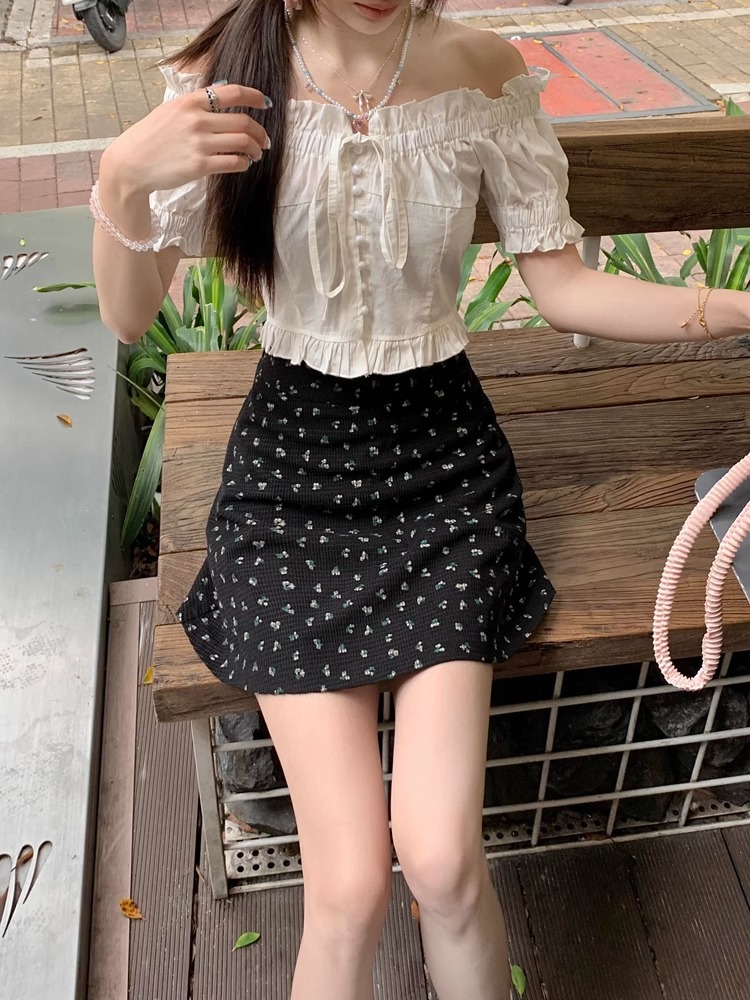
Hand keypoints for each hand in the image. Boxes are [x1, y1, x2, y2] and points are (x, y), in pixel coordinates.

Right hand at [99, 83, 271, 195]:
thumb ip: (196, 103)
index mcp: (190, 102)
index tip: (266, 104)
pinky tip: (243, 164)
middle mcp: (196, 119)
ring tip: (256, 154)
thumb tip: (222, 89)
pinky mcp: (200, 165)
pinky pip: (234, 162)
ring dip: (255, 149)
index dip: (255, 97)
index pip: (232, 92)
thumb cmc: (151, 138)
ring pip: (243, 142)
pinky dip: (244, 163)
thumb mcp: (170, 110)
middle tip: (264, 141)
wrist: (131, 163)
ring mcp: (199, 142)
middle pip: (244, 121)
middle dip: (260, 132)